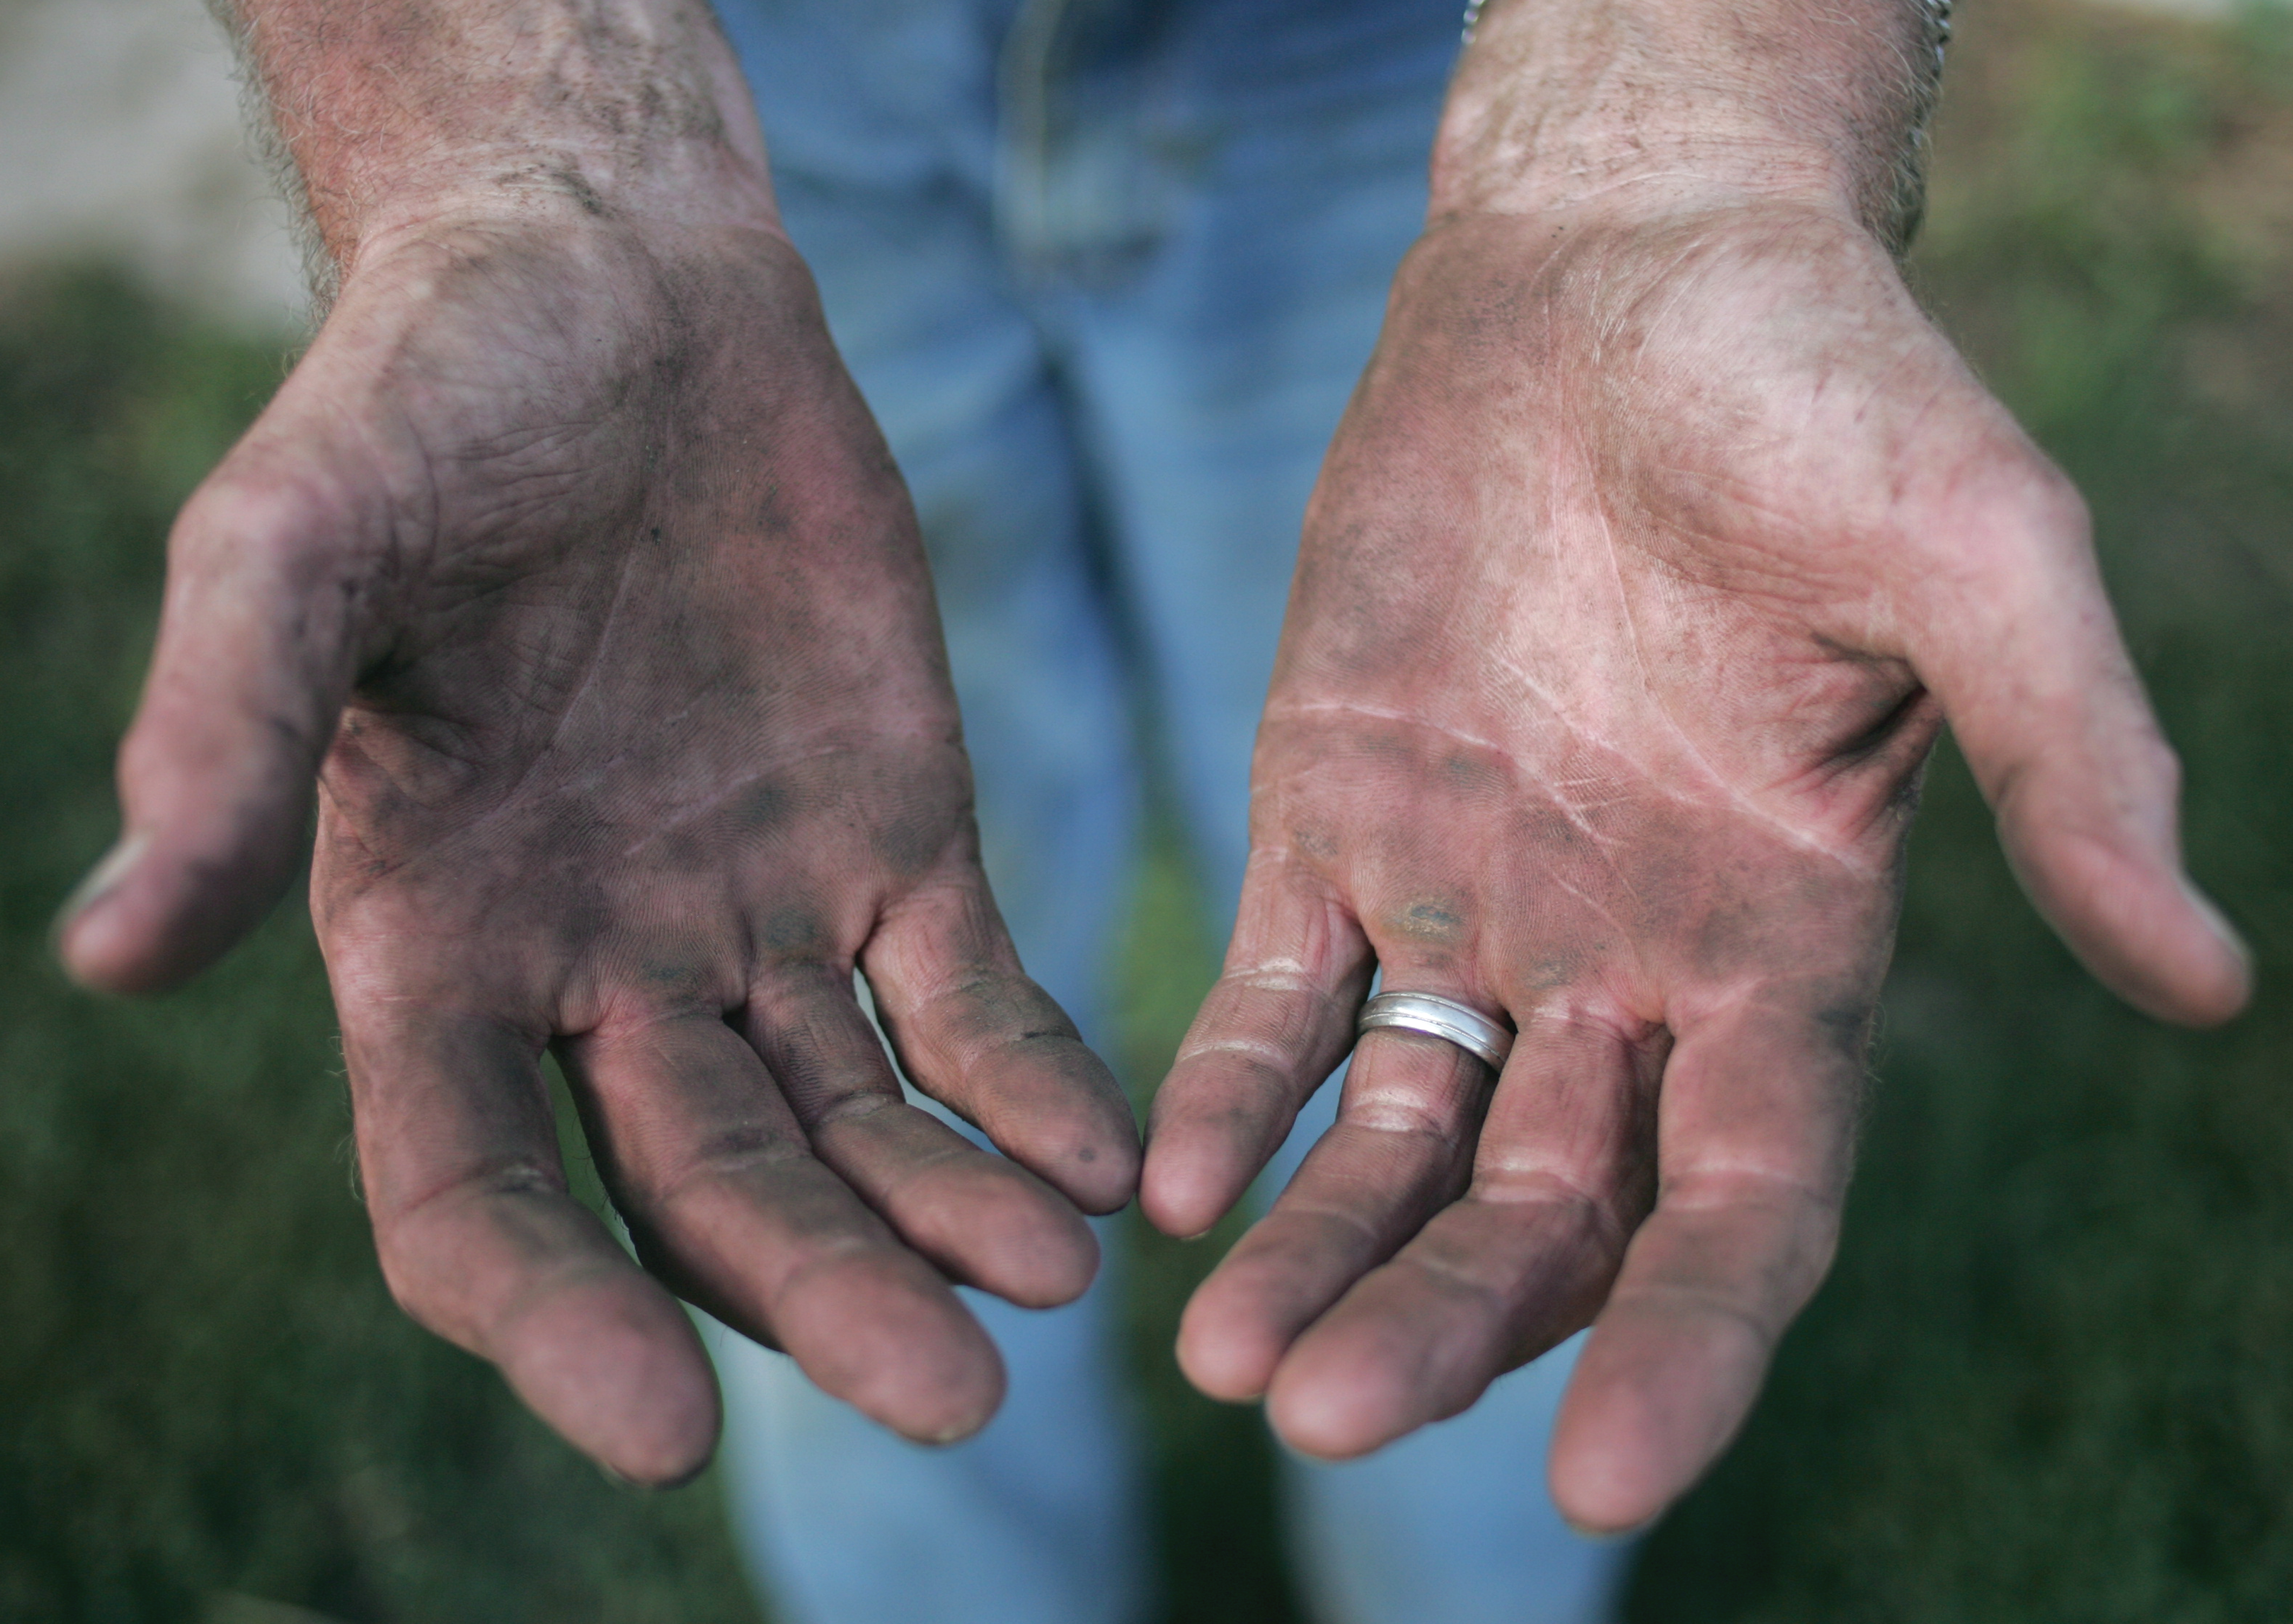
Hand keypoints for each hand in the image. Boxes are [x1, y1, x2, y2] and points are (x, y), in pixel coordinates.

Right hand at [56, 211, 1139, 1481]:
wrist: (621, 290)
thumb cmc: (431, 394)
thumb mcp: (301, 540)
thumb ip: (231, 736)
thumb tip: (115, 949)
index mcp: (431, 941)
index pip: (474, 1193)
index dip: (553, 1319)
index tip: (668, 1427)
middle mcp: (596, 969)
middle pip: (706, 1189)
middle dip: (821, 1298)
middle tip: (957, 1400)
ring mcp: (757, 917)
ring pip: (853, 1123)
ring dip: (947, 1219)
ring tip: (1047, 1294)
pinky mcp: (896, 843)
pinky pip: (968, 1000)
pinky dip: (1028, 1086)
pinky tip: (1096, 1167)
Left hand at [1142, 203, 2247, 1528]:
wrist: (1617, 269)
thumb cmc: (1821, 384)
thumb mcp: (1972, 550)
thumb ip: (2068, 759)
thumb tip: (2207, 983)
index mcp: (1784, 938)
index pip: (1744, 1201)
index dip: (1686, 1343)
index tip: (1598, 1481)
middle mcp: (1627, 956)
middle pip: (1544, 1202)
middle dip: (1447, 1318)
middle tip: (1320, 1420)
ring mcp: (1473, 893)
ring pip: (1396, 1132)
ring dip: (1318, 1251)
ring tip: (1228, 1365)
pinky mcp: (1336, 809)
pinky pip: (1280, 988)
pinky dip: (1233, 1086)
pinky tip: (1176, 1179)